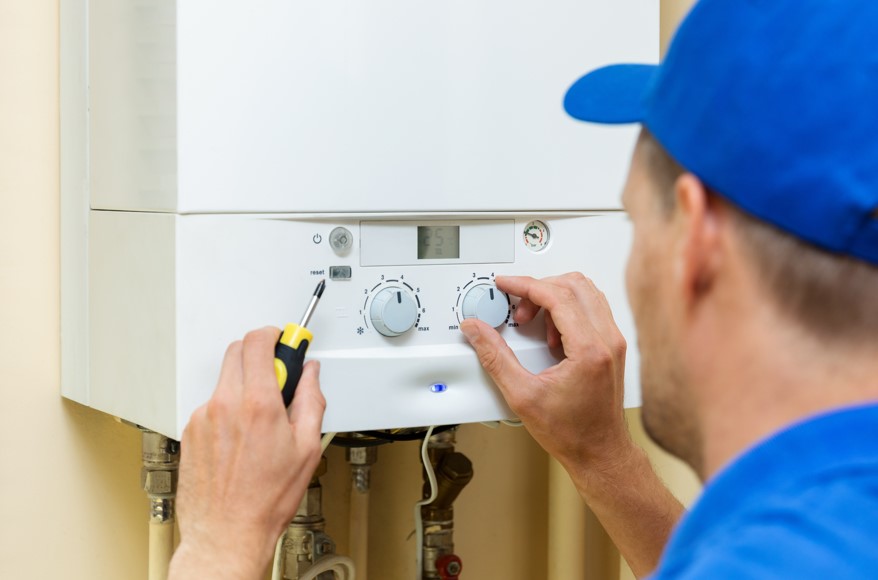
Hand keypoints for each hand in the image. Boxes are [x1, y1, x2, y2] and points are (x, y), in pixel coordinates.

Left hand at [169, 327, 325, 579]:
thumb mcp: (306, 448)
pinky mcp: (190, 431)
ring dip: (244, 384)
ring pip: (225, 378)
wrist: (226, 533)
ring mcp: (203, 417)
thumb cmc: (265, 500)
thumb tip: (311, 376)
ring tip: (260, 419)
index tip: (285, 340)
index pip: (258, 342)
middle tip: (277, 376)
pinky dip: (228, 408)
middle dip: (260, 355)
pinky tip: (241, 437)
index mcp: (258, 405)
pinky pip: (212, 404)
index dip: (274, 334)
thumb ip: (311, 400)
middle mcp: (225, 405)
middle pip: (238, 351)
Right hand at [460, 273, 632, 474]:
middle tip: (517, 309)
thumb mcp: (522, 395)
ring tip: (533, 323)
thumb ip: (495, 357)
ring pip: (586, 293)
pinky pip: (591, 309)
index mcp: (589, 349)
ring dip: (554, 298)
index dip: (525, 284)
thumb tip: (476, 330)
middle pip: (574, 285)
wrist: (599, 453)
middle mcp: (608, 340)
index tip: (505, 284)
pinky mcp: (612, 347)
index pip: (557, 295)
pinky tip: (550, 335)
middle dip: (539, 289)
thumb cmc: (572, 433)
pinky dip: (567, 310)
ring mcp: (613, 342)